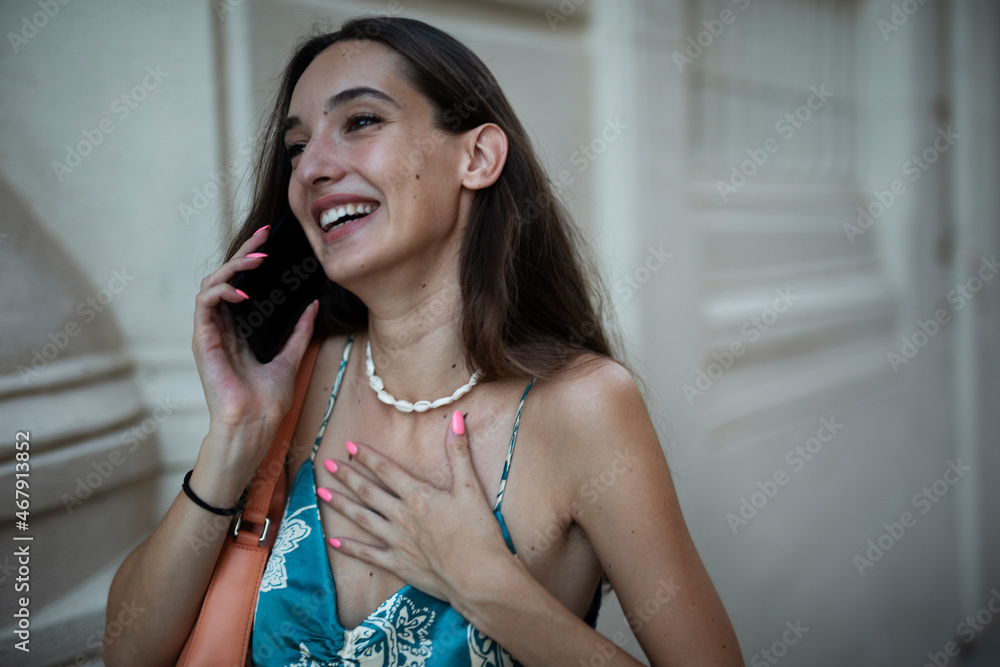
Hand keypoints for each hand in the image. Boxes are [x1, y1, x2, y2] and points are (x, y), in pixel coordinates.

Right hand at [191, 225, 318, 467]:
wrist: (255, 424)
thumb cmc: (268, 400)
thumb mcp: (291, 357)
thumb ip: (299, 331)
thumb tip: (313, 304)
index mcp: (240, 329)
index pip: (243, 283)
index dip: (253, 259)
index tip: (271, 239)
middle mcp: (222, 326)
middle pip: (227, 277)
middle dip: (244, 252)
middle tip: (264, 235)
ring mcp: (210, 331)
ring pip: (212, 283)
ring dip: (234, 267)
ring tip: (257, 260)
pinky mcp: (201, 339)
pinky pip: (204, 302)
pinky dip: (221, 290)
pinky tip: (242, 291)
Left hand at [317, 411, 512, 603]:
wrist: (479, 576)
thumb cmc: (479, 532)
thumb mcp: (472, 487)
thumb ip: (459, 452)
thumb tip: (455, 417)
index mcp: (419, 495)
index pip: (386, 470)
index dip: (367, 456)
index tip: (349, 445)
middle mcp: (402, 516)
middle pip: (368, 492)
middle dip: (346, 476)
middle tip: (326, 464)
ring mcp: (397, 541)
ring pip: (362, 518)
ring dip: (341, 505)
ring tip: (321, 493)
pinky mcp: (398, 564)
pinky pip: (368, 554)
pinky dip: (350, 547)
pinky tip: (333, 541)